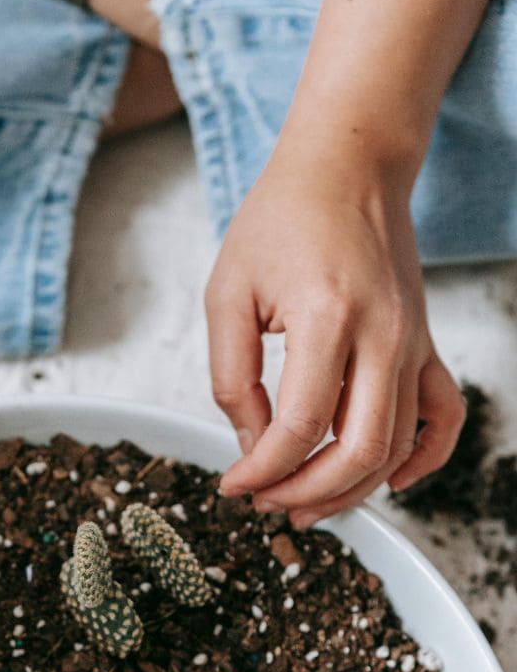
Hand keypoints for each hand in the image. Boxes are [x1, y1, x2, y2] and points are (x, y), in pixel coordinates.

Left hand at [207, 138, 465, 526]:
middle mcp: (382, 334)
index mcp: (326, 316)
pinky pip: (443, 417)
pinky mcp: (425, 345)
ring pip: (397, 447)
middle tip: (266, 504)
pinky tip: (390, 483)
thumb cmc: (282, 219)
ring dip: (351, 490)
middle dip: (306, 492)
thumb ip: (233, 377)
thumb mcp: (228, 293)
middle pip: (358, 450)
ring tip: (303, 505)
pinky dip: (424, 459)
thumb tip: (251, 445)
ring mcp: (412, 342)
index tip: (233, 485)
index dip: (262, 470)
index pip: (300, 425)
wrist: (347, 166)